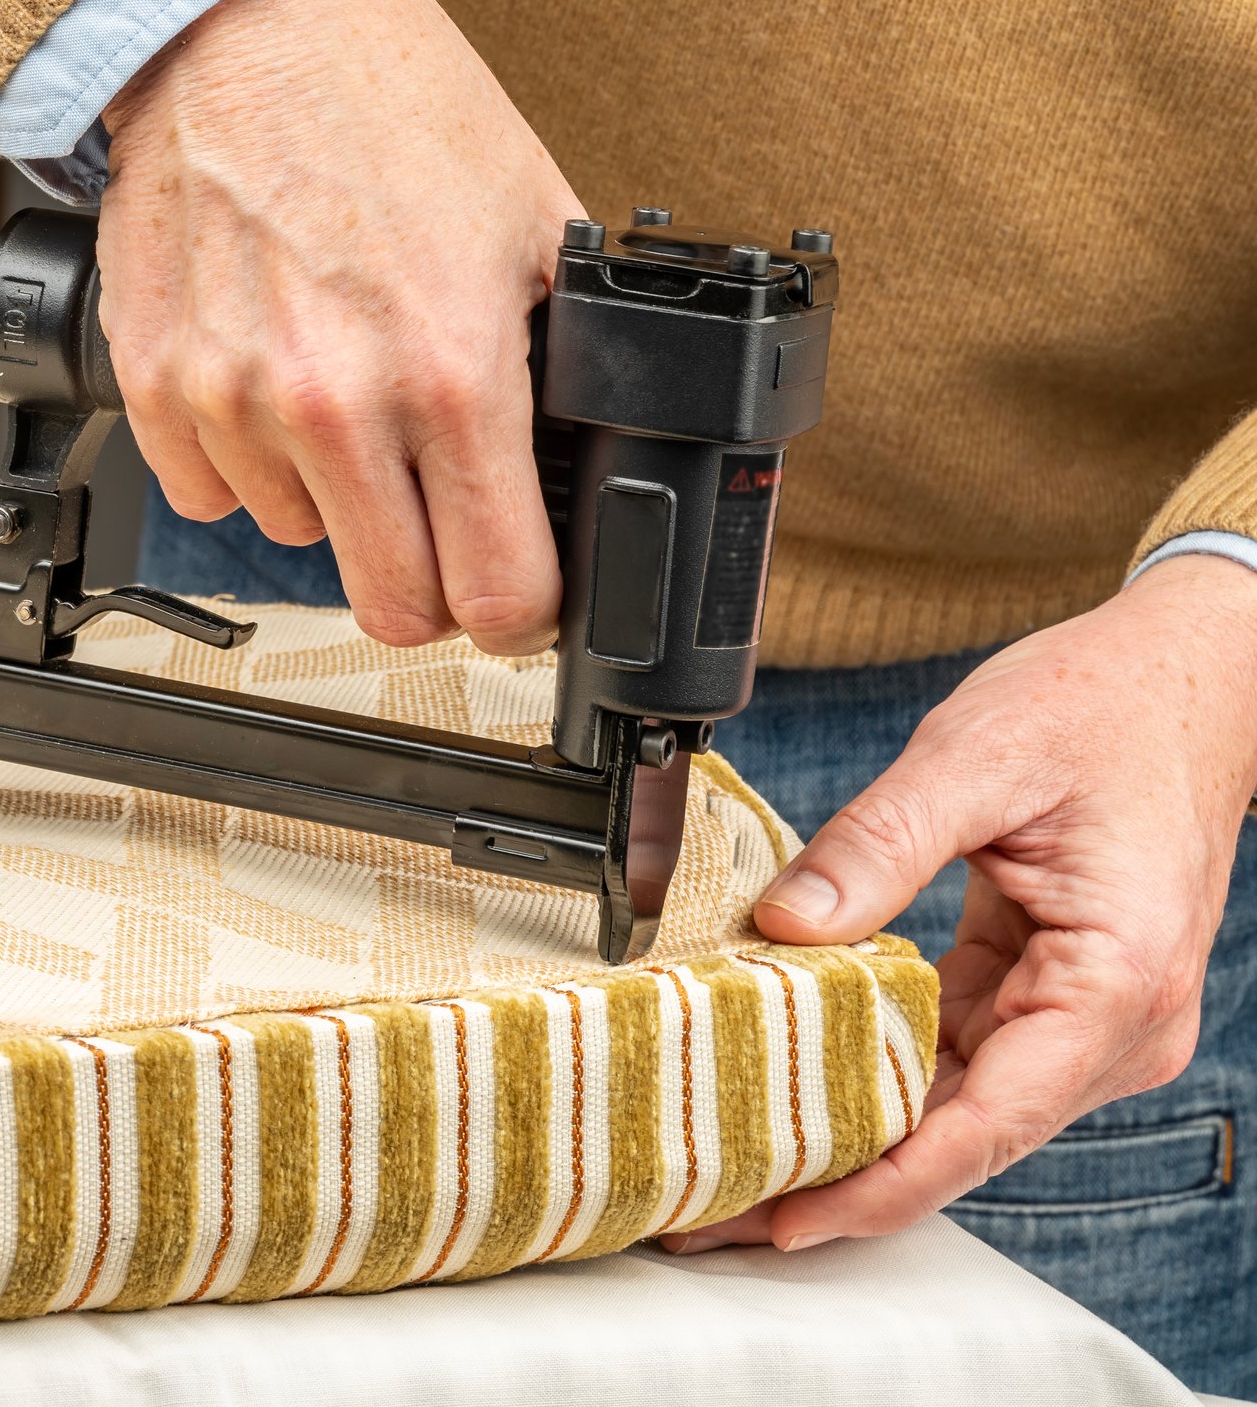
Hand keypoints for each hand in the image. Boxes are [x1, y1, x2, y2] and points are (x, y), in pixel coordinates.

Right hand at [97, 0, 581, 650]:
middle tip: (437, 522)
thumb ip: (565, 350)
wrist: (242, 26)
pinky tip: (270, 378)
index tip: (518, 586)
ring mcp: (235, 403)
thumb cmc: (387, 101)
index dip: (522, 606)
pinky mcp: (157, 387)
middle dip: (429, 581)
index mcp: (455, 372)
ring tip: (343, 392)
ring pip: (300, 542)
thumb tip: (589, 448)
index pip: (499, 591)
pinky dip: (245, 461)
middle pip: (394, 609)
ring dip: (331, 497)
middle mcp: (339, 405)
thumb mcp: (535, 217)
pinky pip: (210, 493)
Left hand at [662, 554, 1256, 1253]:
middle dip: (840, 1178)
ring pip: (951, 1105)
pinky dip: (874, 1073)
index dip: (882, 1184)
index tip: (791, 1217)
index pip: (987, 1123)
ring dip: (848, 1133)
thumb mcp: (975, 756)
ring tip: (732, 1160)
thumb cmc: (1106, 708)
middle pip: (961, 1137)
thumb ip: (878, 843)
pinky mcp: (1044, 993)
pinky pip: (951, 1054)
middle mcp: (1110, 1026)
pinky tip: (790, 1083)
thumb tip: (786, 925)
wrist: (1183, 679)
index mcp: (1113, 983)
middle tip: (713, 1207)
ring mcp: (1080, 1018)